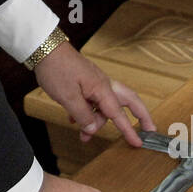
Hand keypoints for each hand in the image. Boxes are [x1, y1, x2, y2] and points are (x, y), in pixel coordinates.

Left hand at [34, 40, 154, 145]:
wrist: (45, 48)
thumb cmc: (56, 69)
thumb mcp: (68, 97)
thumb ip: (83, 115)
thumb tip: (93, 129)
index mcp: (102, 88)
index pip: (119, 114)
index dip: (129, 130)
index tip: (139, 143)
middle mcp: (103, 84)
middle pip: (129, 101)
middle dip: (140, 116)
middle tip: (147, 130)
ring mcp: (95, 82)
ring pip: (105, 105)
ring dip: (98, 121)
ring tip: (84, 135)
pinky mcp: (86, 81)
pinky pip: (93, 100)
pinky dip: (88, 112)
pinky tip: (74, 120)